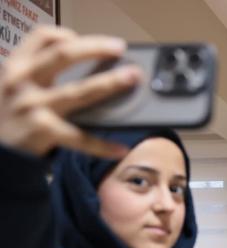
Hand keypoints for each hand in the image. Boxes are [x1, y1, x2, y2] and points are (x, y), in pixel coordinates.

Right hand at [0, 26, 141, 157]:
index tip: (88, 39)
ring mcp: (33, 106)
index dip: (66, 35)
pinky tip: (120, 149)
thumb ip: (39, 73)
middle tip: (119, 48)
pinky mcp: (42, 131)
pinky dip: (101, 145)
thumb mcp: (14, 85)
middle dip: (94, 48)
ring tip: (131, 78)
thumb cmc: (11, 115)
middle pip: (63, 55)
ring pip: (78, 91)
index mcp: (17, 66)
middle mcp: (22, 81)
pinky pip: (79, 138)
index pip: (40, 38)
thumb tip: (84, 65)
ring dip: (108, 83)